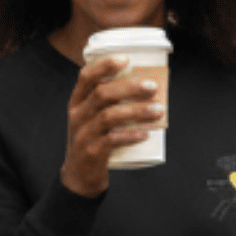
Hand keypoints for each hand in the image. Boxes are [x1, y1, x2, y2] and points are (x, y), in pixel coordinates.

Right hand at [58, 58, 163, 197]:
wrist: (79, 176)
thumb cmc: (94, 140)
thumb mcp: (93, 118)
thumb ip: (112, 103)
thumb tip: (150, 89)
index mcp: (77, 101)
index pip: (86, 77)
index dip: (104, 65)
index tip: (126, 59)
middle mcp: (77, 115)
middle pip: (102, 94)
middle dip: (129, 87)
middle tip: (153, 86)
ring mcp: (83, 134)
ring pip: (109, 116)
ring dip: (136, 111)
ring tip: (158, 111)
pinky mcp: (91, 152)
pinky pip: (112, 140)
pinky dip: (130, 135)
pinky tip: (145, 133)